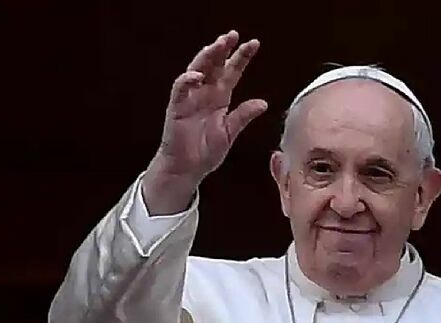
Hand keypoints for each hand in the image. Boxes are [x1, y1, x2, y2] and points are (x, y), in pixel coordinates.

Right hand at [143, 30, 266, 214]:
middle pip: (214, 65)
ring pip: (197, 70)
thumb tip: (263, 103)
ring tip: (217, 45)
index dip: (241, 57)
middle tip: (233, 35)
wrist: (188, 169)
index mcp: (220, 97)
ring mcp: (190, 99)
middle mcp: (205, 93)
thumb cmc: (206, 151)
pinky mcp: (176, 108)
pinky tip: (197, 74)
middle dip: (223, 49)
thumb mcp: (229, 132)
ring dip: (206, 57)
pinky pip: (180, 89)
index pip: (232, 72)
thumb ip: (243, 116)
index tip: (253, 44)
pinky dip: (187, 80)